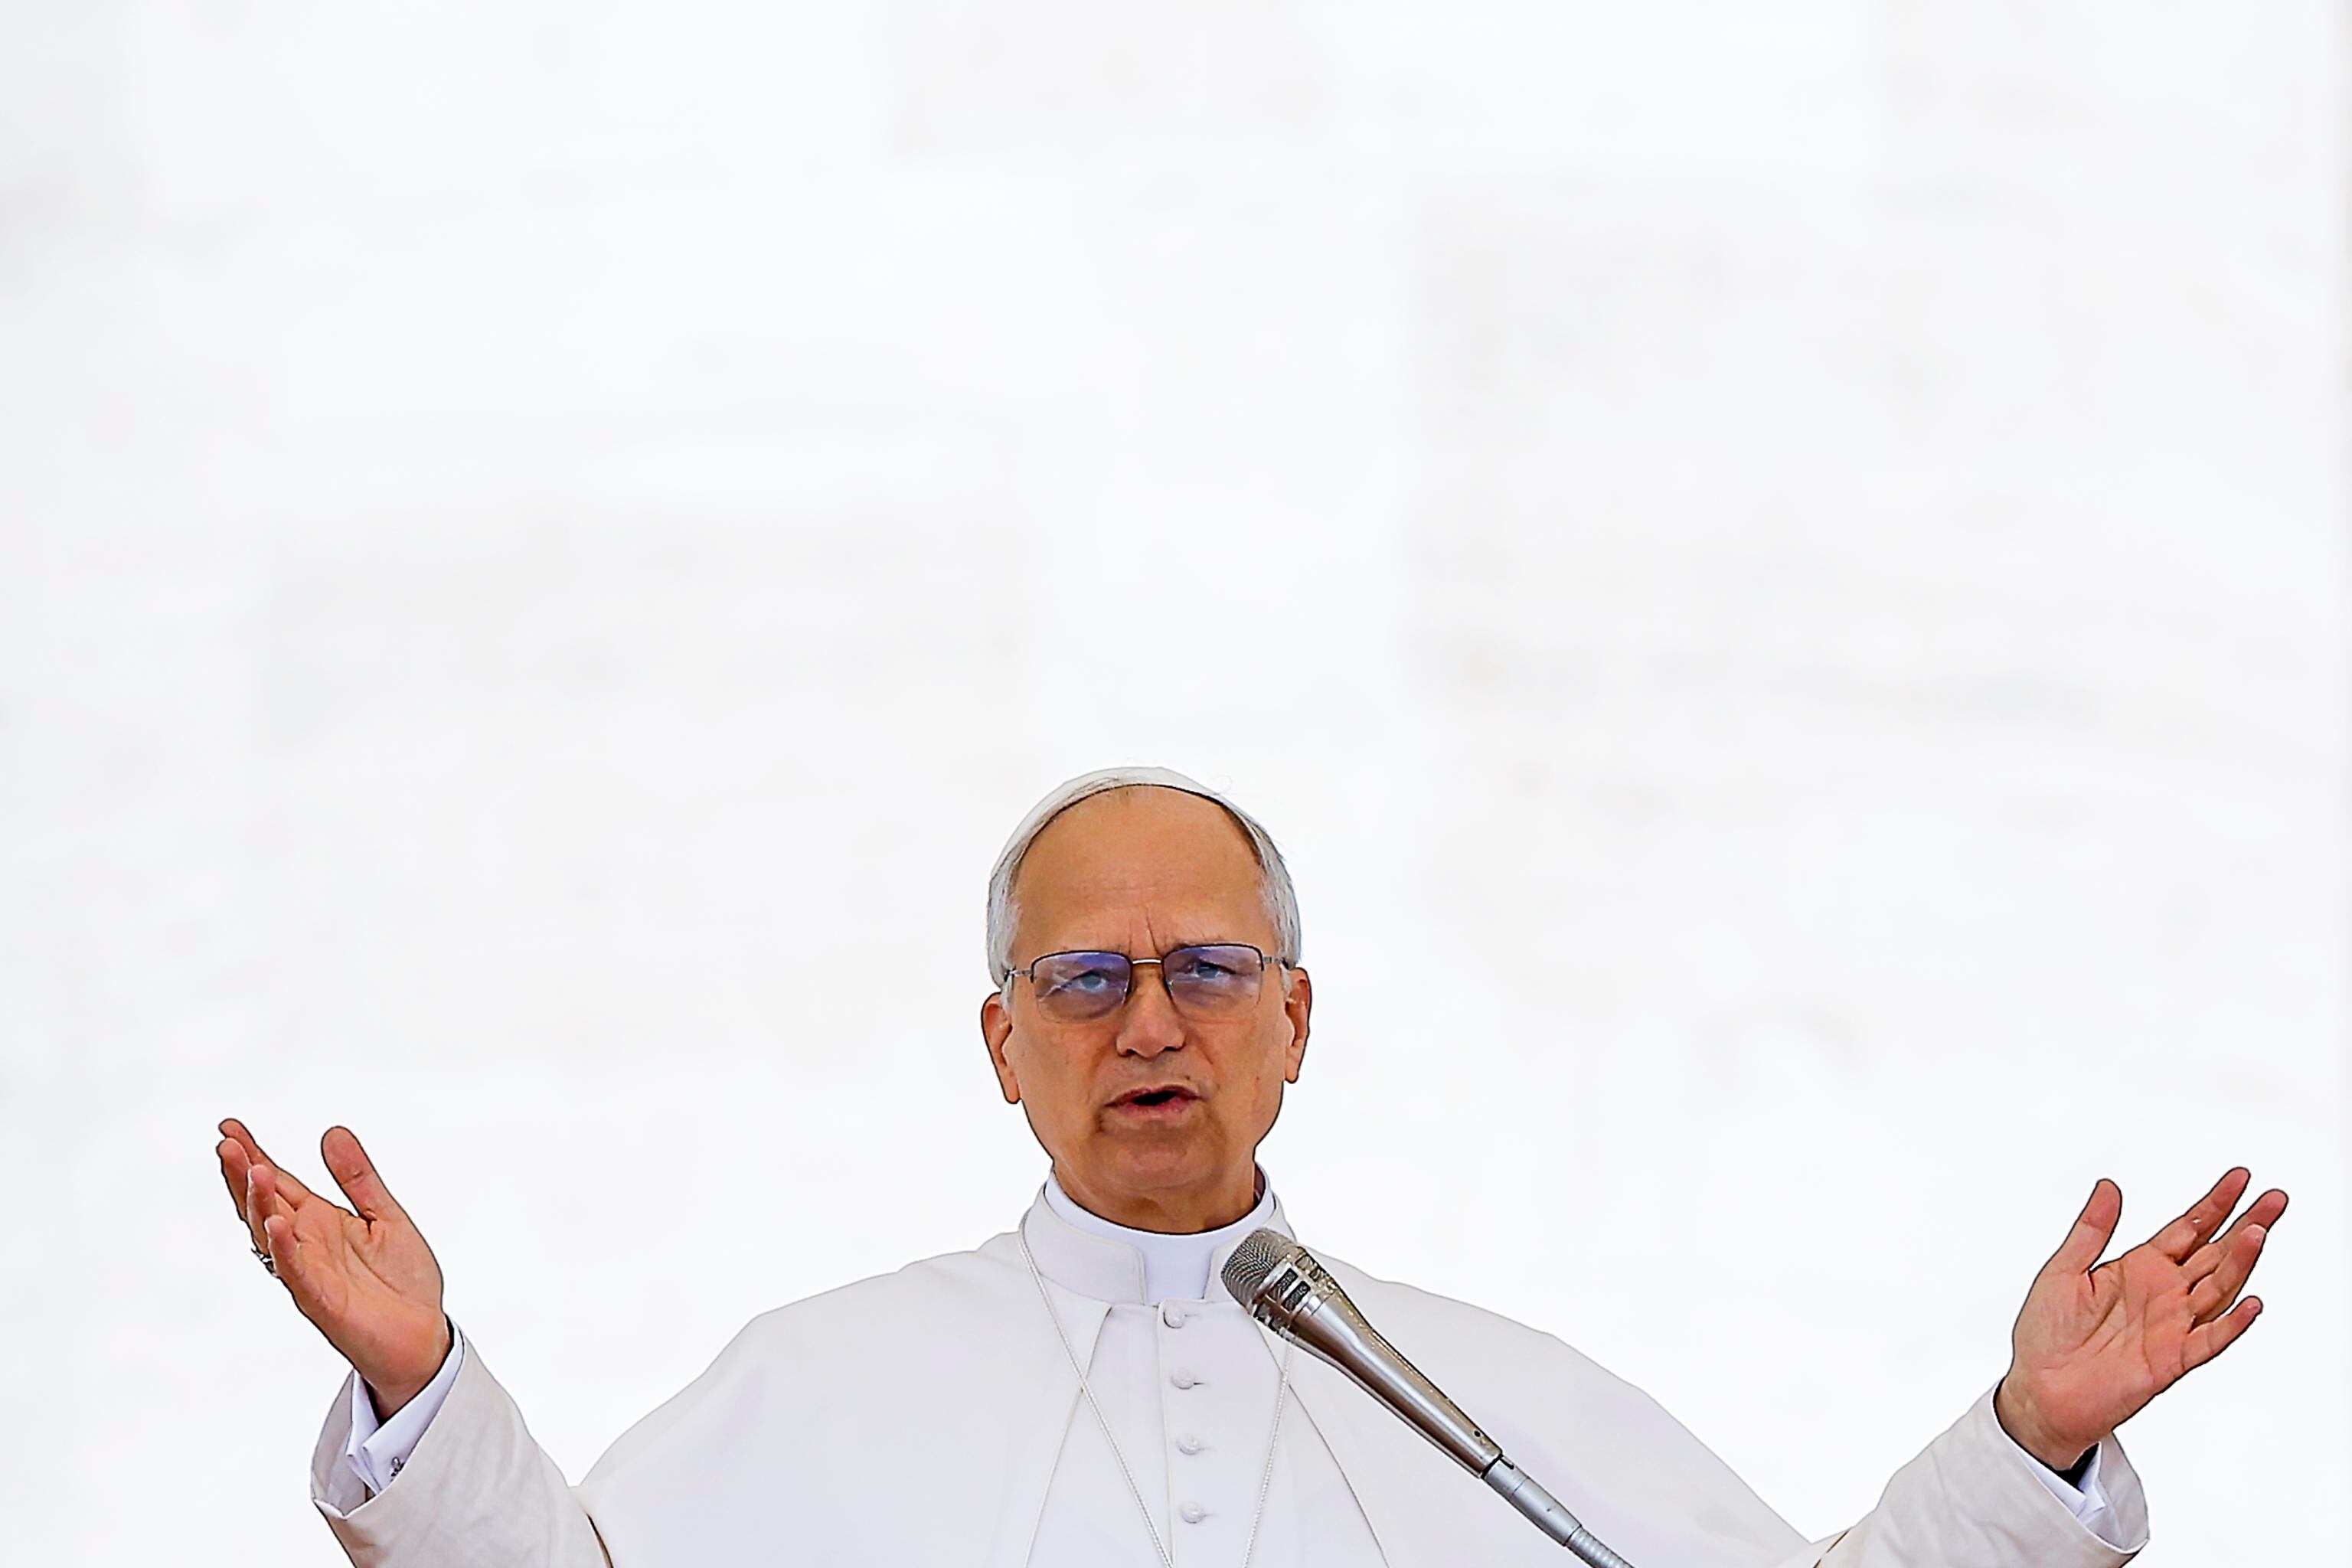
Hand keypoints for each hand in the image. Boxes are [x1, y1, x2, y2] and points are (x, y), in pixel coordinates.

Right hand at [216, 1118, 452, 1413]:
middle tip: (226, 1143)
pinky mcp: (322, 1301)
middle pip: (263, 1205)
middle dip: (243, 1175)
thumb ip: (359, 1178)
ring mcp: (309, 1273)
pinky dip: (284, 1249)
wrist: (423, 1336)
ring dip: (259, 1204)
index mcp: (320, 1222)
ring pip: (271, 1236)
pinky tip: (276, 1225)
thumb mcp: (385, 1215)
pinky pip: (296, 1273)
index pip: (278, 1184)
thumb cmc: (402, 1282)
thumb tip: (332, 1132)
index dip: (254, 1155)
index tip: (229, 1126)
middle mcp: (306, 1245)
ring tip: (252, 1170)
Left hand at [1995, 1168, 2286, 1471]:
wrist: (2041, 1390)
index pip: (2187, 1228)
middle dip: (2245, 1225)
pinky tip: (2250, 1304)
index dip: (2214, 1203)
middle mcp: (2163, 1294)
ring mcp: (2172, 1326)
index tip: (2240, 1177)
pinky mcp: (2171, 1360)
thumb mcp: (2063, 1270)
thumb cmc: (2047, 1333)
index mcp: (2139, 1267)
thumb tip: (2108, 1187)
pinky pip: (2209, 1340)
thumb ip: (2091, 1230)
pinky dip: (2231, 1324)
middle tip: (2274, 1199)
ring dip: (2240, 1263)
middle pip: (2215, 1253)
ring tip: (2258, 1233)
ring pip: (2217, 1289)